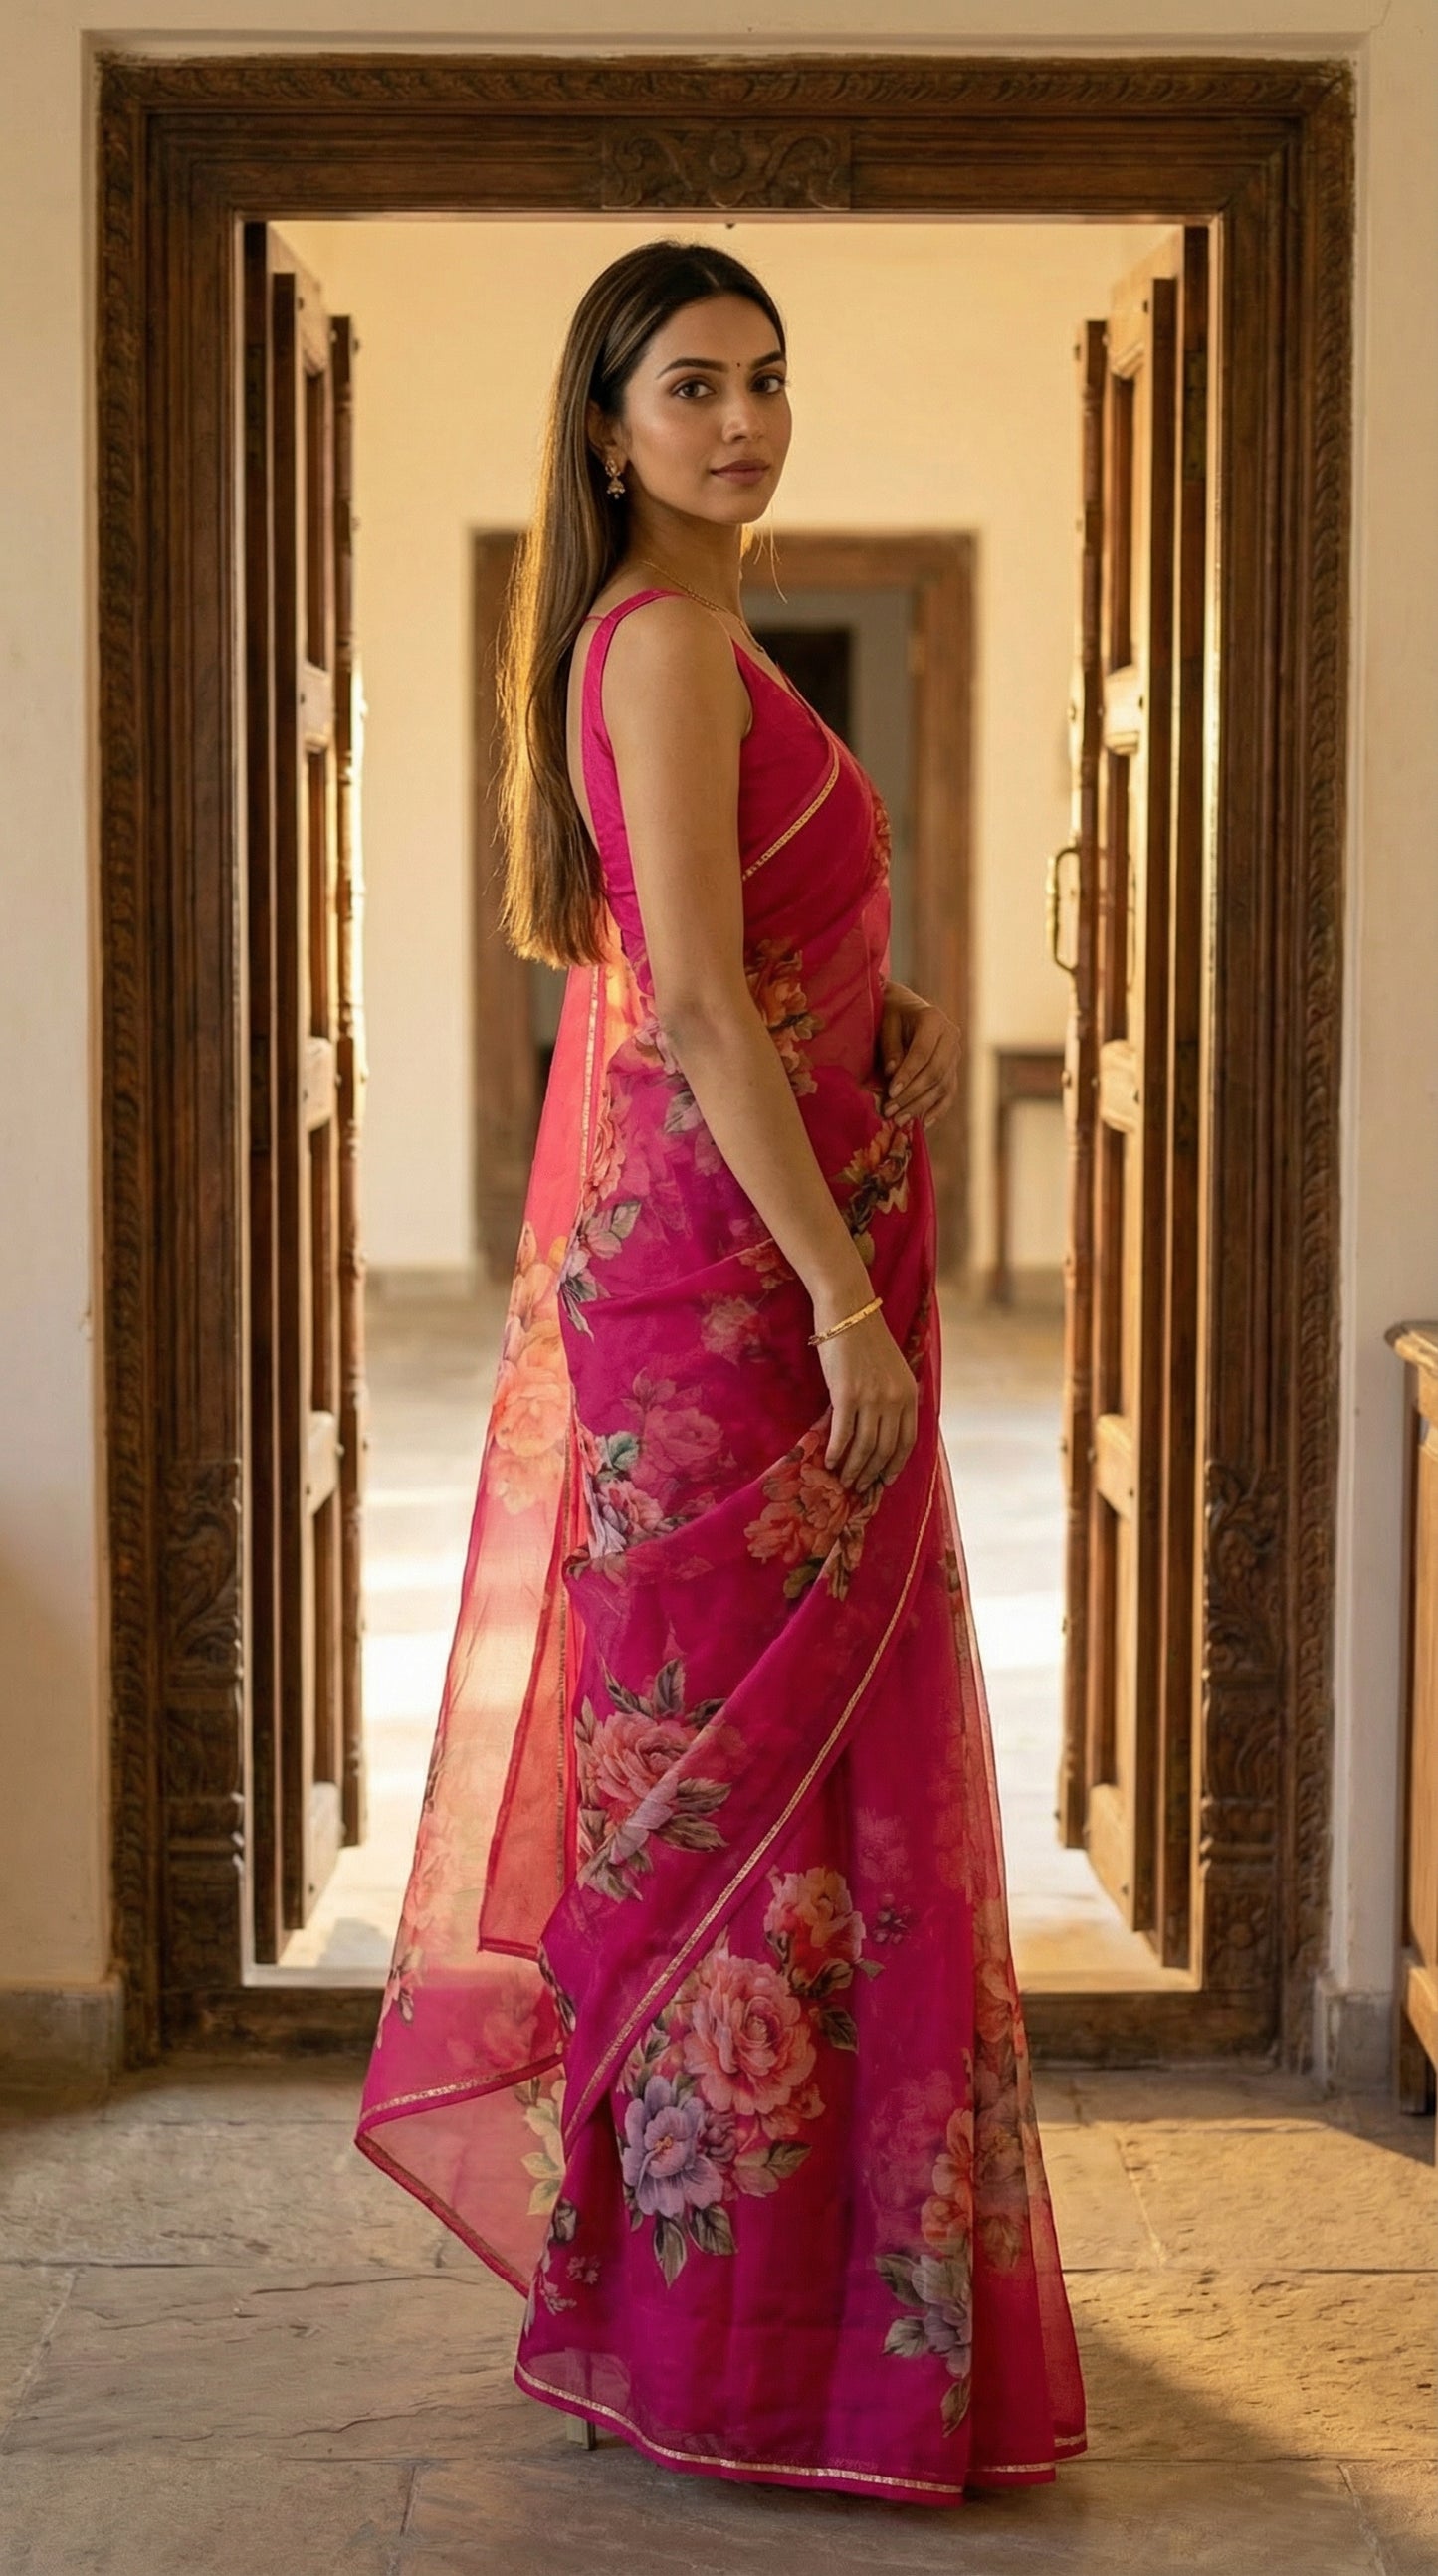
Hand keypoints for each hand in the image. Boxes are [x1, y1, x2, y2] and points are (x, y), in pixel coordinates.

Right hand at [815, 1305, 918, 1492]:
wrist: (848, 1311)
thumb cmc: (865, 1339)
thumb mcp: (892, 1369)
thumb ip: (893, 1397)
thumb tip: (883, 1428)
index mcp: (909, 1393)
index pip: (907, 1441)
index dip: (895, 1464)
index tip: (885, 1480)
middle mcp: (895, 1399)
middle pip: (885, 1449)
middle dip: (872, 1472)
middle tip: (859, 1486)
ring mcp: (872, 1397)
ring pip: (864, 1446)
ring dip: (854, 1468)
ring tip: (844, 1480)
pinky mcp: (846, 1394)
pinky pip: (843, 1433)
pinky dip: (837, 1452)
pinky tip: (829, 1462)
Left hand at [877, 982, 961, 1128]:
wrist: (905, 1007)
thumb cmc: (891, 1014)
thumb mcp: (886, 1024)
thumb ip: (891, 1047)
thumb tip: (893, 1073)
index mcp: (934, 1019)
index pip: (923, 1052)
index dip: (908, 1074)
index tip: (890, 1092)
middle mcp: (951, 1036)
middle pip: (936, 1072)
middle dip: (912, 1095)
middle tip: (890, 1111)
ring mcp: (955, 1054)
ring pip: (943, 1085)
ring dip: (921, 1106)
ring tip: (899, 1120)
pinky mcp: (954, 1068)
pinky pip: (950, 1093)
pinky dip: (938, 1109)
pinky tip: (924, 1124)